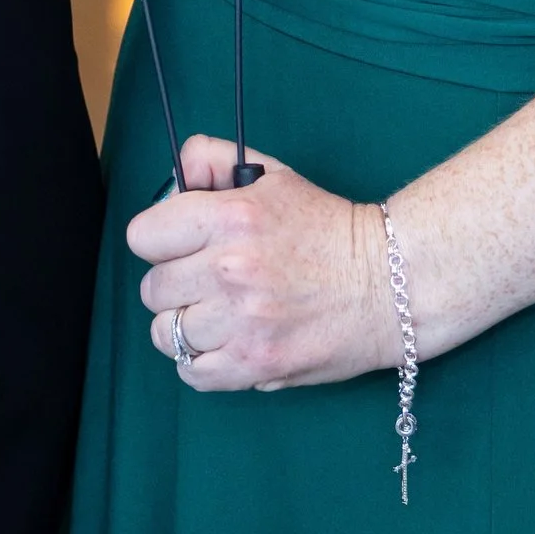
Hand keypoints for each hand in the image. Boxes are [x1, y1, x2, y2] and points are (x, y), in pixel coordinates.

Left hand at [127, 140, 395, 390]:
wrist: (391, 283)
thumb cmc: (329, 229)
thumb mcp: (274, 176)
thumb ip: (213, 161)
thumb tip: (176, 173)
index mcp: (230, 217)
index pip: (143, 236)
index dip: (160, 240)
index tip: (179, 245)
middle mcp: (230, 269)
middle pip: (153, 288)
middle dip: (175, 283)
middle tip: (207, 282)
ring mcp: (242, 321)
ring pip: (167, 333)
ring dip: (187, 326)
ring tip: (219, 316)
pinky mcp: (256, 364)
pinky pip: (191, 373)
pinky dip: (202, 363)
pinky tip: (225, 344)